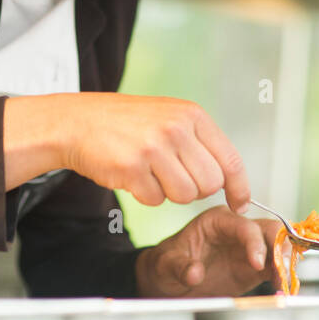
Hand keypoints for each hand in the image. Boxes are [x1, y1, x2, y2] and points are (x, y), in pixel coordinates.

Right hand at [57, 93, 250, 212]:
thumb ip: (200, 143)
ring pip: (185, 196)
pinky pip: (156, 201)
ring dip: (169, 193)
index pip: (230, 159)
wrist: (78, 122)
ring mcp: (154, 148)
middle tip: (173, 177)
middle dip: (195, 190)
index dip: (240, 187)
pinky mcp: (132, 168)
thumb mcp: (170, 118)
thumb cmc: (127, 124)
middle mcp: (176, 128)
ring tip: (151, 173)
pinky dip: (145, 195)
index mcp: (191, 115)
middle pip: (210, 184)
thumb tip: (230, 181)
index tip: (240, 204)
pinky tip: (133, 174)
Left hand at [135, 206, 283, 297]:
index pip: (244, 226)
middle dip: (280, 248)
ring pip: (279, 247)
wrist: (169, 281)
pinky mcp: (254, 268)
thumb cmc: (167, 264)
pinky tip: (283, 290)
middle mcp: (237, 231)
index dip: (254, 243)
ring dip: (286, 264)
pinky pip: (275, 268)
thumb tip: (195, 272)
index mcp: (217, 221)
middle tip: (282, 270)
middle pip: (270, 230)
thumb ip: (180, 267)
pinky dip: (283, 278)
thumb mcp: (166, 264)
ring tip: (284, 284)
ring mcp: (248, 248)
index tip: (257, 264)